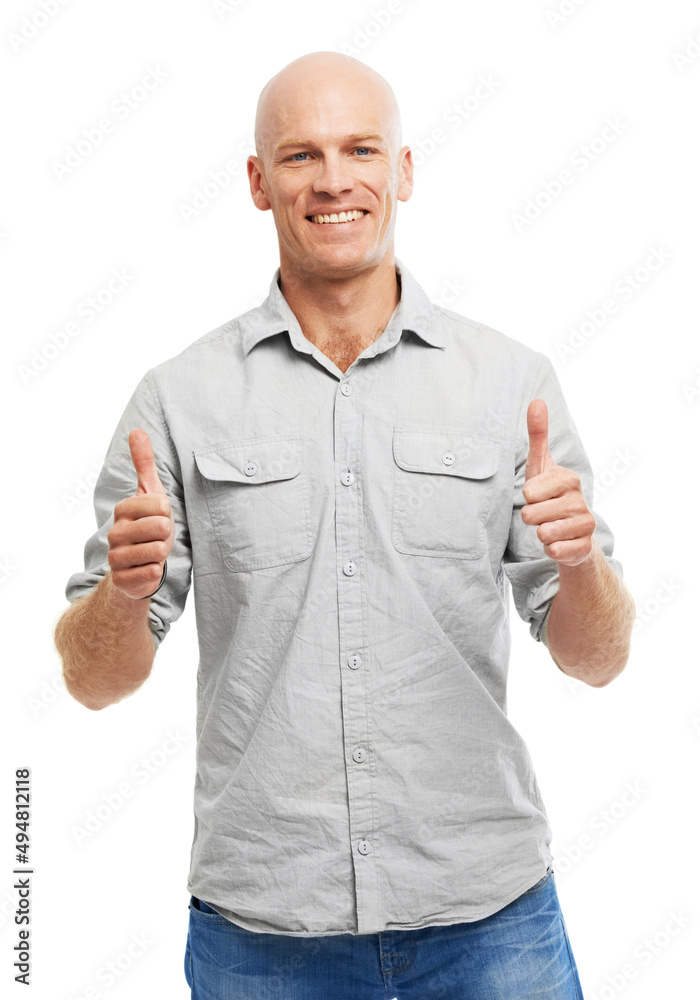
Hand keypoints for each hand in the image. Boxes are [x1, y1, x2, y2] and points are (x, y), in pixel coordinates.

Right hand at [107, 429, 175, 598]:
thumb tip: (137, 430)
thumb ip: (144, 463)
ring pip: (158, 551)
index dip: (167, 514)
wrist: (137, 567)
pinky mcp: (122, 580)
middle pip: (161, 528)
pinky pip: (152, 572)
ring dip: (162, 553)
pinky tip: (147, 569)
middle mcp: (114, 533)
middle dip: (167, 535)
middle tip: (157, 538)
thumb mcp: (149, 494)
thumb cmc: (148, 527)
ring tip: (153, 552)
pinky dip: (156, 571)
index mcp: (123, 510)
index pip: (160, 505)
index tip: (159, 518)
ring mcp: (116, 557)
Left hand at [521, 399, 594, 567]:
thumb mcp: (540, 466)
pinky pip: (556, 551)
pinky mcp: (584, 548)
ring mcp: (585, 525)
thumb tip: (537, 401)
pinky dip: (551, 550)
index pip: (531, 491)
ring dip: (540, 533)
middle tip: (540, 514)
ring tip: (549, 527)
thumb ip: (538, 435)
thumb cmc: (549, 495)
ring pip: (544, 533)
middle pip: (532, 514)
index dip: (527, 496)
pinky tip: (558, 543)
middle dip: (530, 517)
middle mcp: (580, 500)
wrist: (570, 532)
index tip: (535, 495)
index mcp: (568, 479)